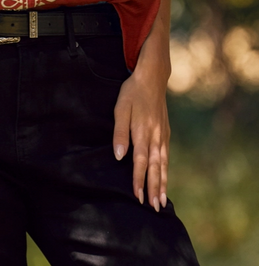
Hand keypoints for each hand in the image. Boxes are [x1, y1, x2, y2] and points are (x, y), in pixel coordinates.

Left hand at [112, 67, 169, 211]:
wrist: (152, 78)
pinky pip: (166, 155)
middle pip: (155, 167)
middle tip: (155, 208)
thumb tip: (119, 156)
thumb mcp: (121, 108)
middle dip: (154, 188)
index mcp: (142, 132)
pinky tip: (165, 178)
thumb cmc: (133, 92)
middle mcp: (155, 136)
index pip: (140, 162)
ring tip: (162, 200)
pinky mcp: (166, 132)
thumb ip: (120, 133)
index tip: (138, 197)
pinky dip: (166, 170)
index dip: (139, 180)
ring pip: (163, 163)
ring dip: (162, 182)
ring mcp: (162, 135)